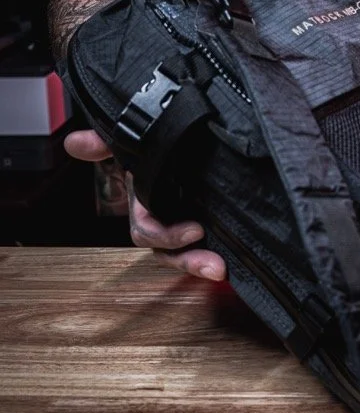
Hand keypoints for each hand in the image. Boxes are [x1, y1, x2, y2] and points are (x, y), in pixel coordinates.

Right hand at [63, 128, 226, 281]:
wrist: (170, 143)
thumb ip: (103, 143)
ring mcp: (182, 221)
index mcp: (145, 204)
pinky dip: (214, 252)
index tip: (195, 231)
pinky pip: (204, 244)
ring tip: (221, 269)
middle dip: (188, 260)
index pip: (149, 230)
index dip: (167, 236)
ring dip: (200, 264)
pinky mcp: (204, 219)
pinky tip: (232, 261)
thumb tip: (74, 142)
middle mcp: (162, 218)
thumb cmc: (148, 147)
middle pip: (169, 251)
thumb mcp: (127, 143)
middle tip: (214, 265)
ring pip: (184, 254)